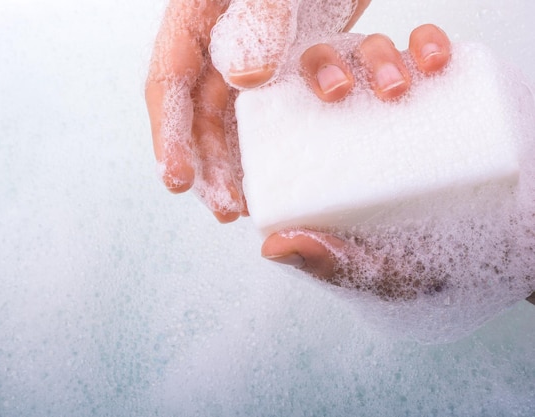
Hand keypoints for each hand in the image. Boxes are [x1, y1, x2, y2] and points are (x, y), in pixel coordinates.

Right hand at [145, 0, 369, 222]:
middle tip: (228, 206)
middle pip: (208, 114)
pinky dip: (331, 109)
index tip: (176, 180)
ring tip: (269, 195)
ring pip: (254, 115)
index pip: (169, 85)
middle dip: (216, 164)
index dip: (169, 136)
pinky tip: (345, 126)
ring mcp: (271, 48)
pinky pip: (312, 92)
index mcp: (199, 15)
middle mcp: (229, 38)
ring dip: (264, 155)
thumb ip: (259, 13)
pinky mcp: (309, 52)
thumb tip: (245, 80)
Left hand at [262, 24, 452, 300]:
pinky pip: (426, 50)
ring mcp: (392, 101)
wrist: (491, 251)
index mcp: (320, 153)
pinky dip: (429, 45)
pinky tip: (434, 60)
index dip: (270, 96)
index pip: (282, 110)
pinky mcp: (436, 89)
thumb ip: (326, 262)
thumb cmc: (418, 259)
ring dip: (377, 56)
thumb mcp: (369, 268)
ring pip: (370, 53)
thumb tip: (272, 247)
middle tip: (340, 92)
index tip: (283, 104)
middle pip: (321, 70)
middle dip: (324, 67)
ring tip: (397, 86)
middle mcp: (350, 118)